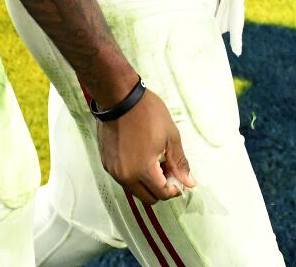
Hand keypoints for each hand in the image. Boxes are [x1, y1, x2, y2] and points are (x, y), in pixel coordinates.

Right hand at [96, 89, 193, 204]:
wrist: (118, 97)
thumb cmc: (147, 113)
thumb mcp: (170, 135)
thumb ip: (179, 162)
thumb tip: (189, 184)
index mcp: (143, 170)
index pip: (162, 193)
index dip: (174, 188)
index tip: (178, 174)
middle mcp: (125, 175)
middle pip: (147, 197)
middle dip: (160, 188)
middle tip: (166, 168)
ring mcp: (113, 170)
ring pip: (134, 189)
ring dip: (146, 183)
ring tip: (153, 160)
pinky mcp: (105, 162)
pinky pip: (122, 178)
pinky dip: (133, 174)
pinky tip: (139, 156)